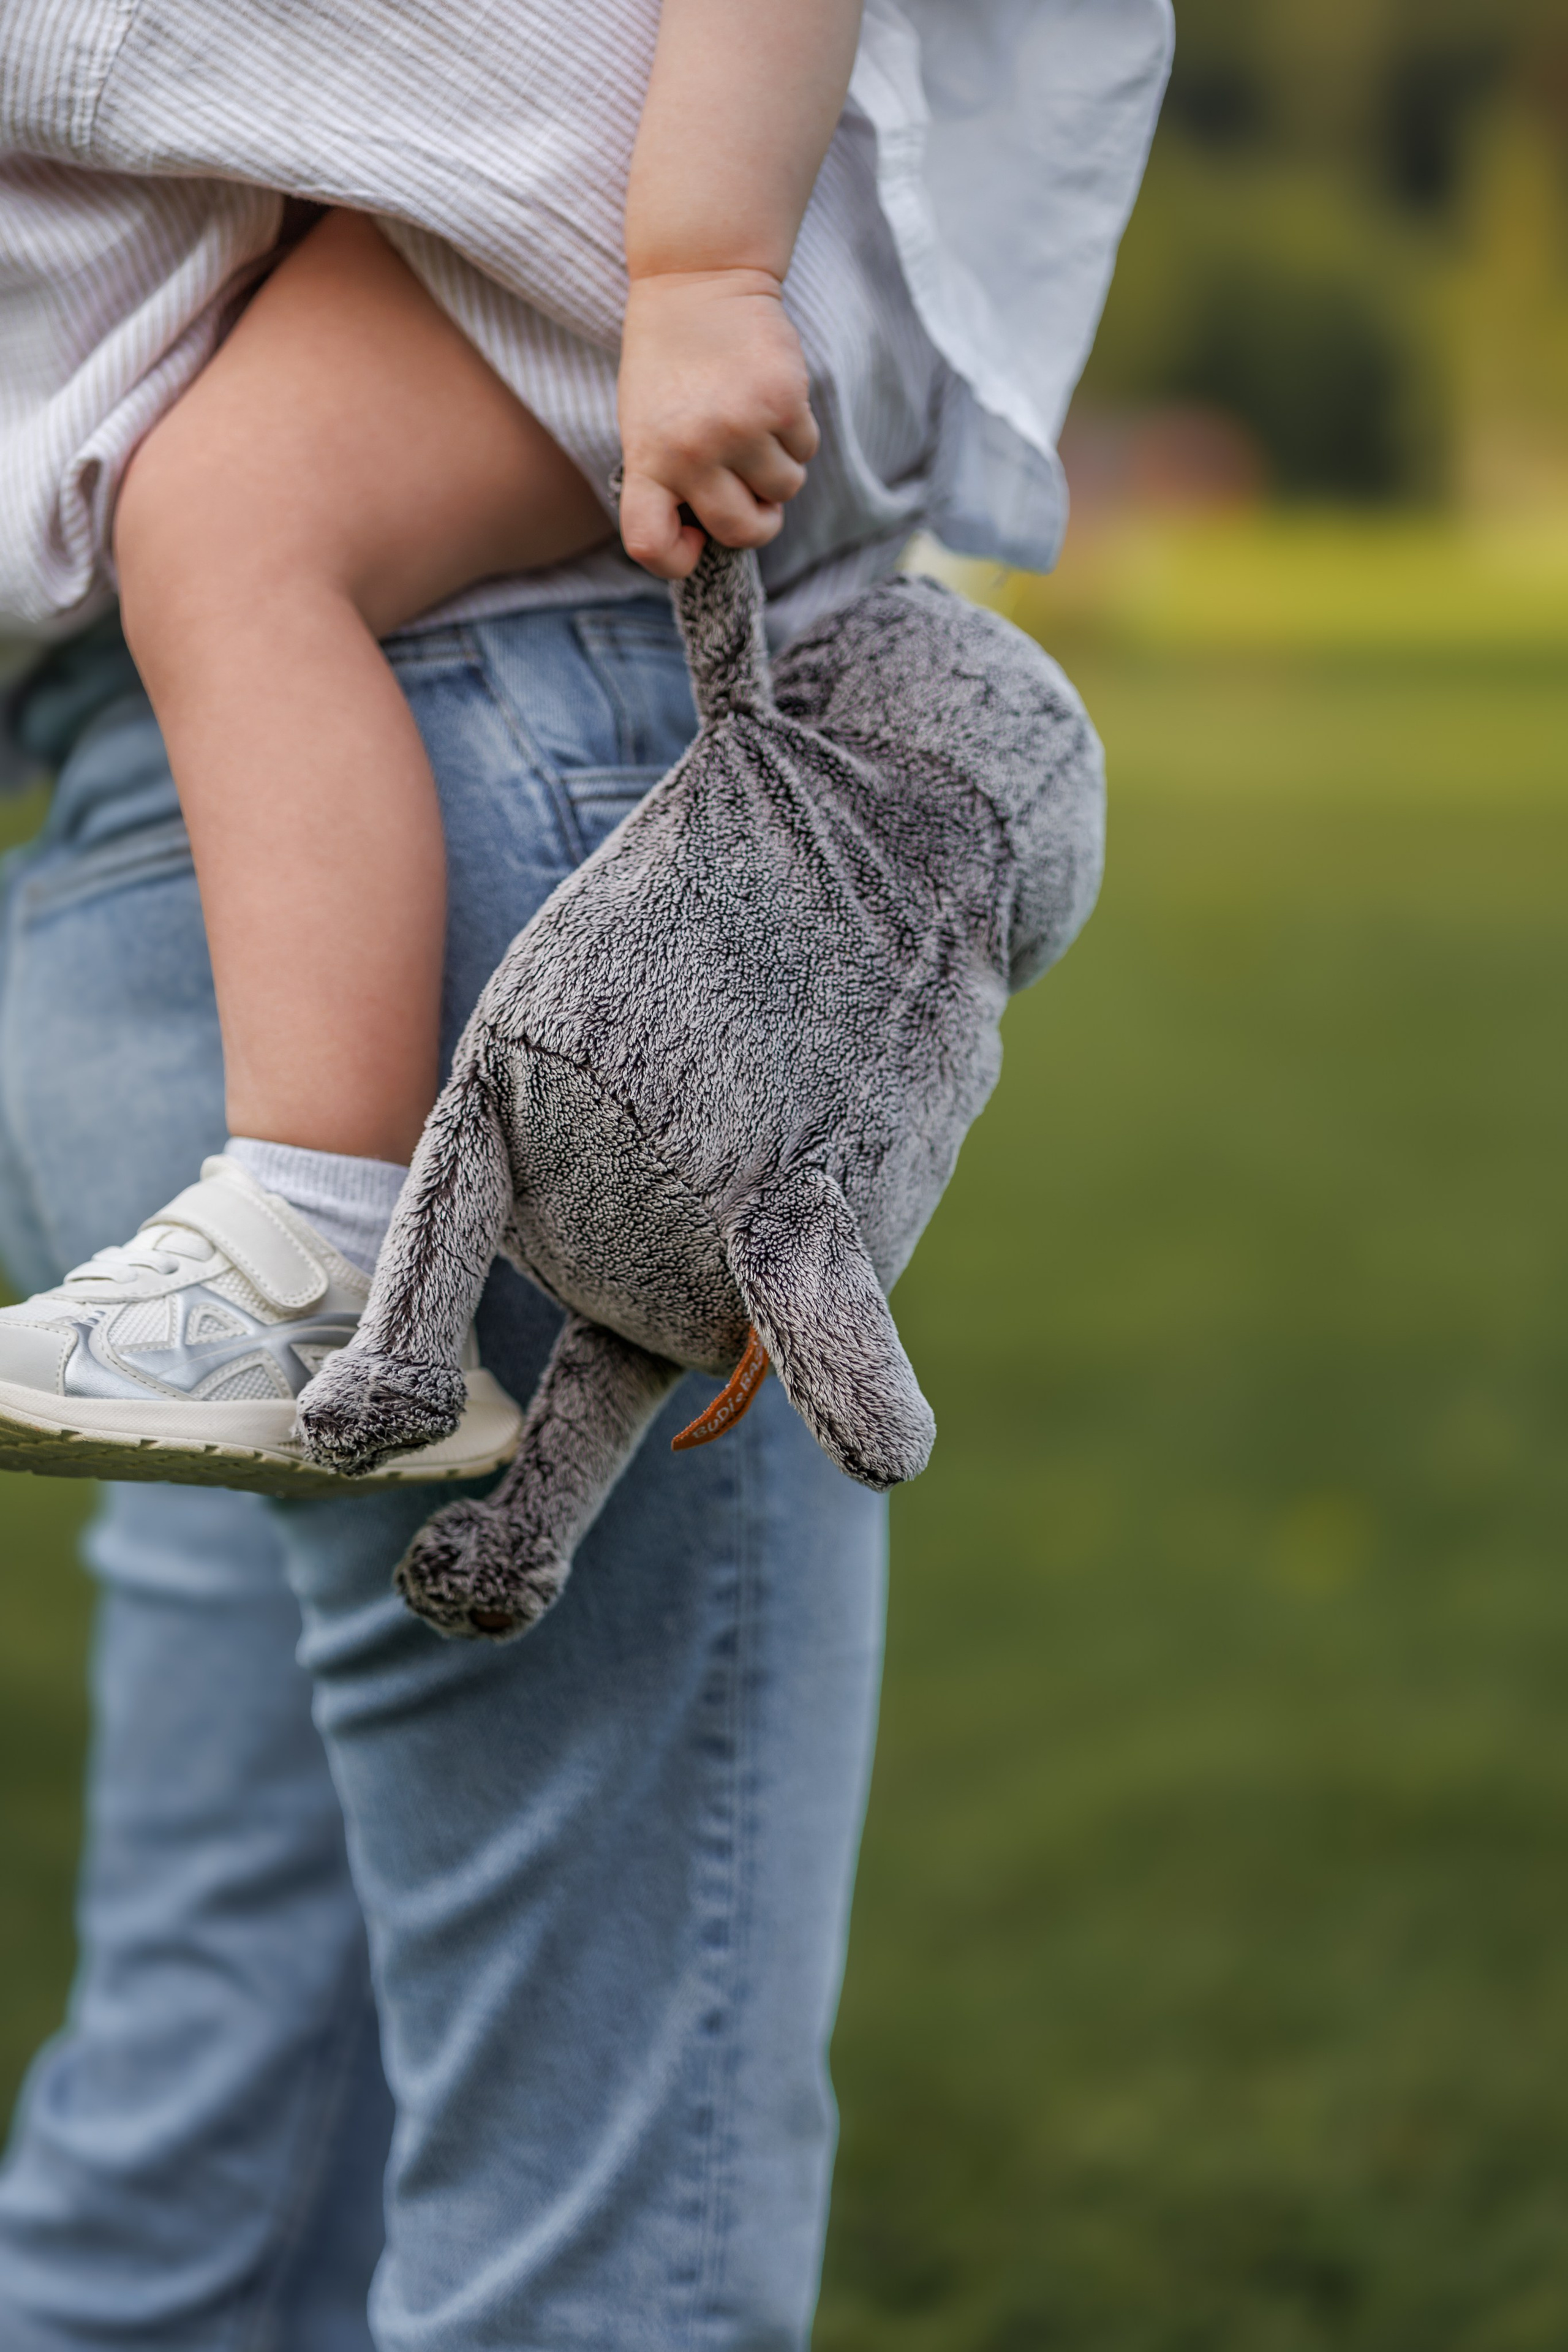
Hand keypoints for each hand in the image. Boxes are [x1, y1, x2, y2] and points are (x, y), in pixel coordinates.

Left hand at [617, 268, 818, 579]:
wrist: (696, 280)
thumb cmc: (668, 363)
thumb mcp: (646, 424)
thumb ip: (669, 480)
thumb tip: (713, 534)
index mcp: (647, 458)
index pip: (649, 544)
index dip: (675, 560)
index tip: (692, 538)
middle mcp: (691, 450)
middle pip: (741, 531)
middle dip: (756, 520)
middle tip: (753, 495)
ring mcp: (740, 427)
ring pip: (784, 492)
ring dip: (778, 470)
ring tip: (754, 425)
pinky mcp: (783, 401)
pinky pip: (806, 451)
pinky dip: (796, 435)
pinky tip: (771, 400)